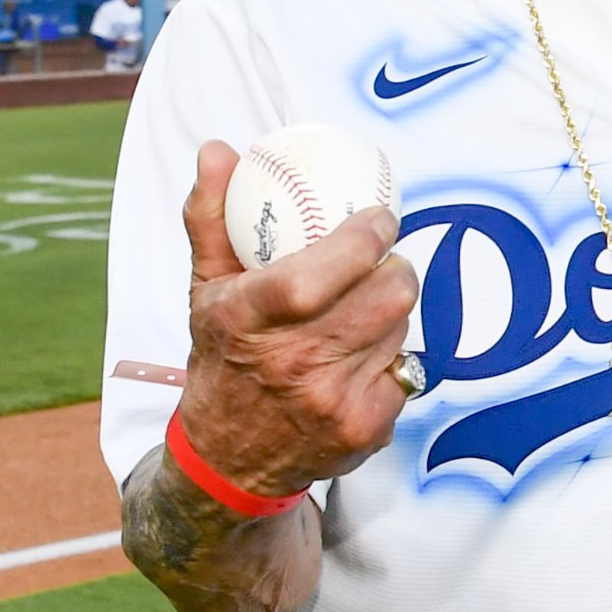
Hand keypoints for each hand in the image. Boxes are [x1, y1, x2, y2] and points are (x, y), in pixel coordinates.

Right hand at [177, 141, 416, 498]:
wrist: (229, 461)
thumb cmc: (222, 358)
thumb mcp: (204, 290)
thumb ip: (211, 217)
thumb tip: (219, 150)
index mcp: (246, 321)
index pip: (314, 276)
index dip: (361, 242)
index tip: (379, 218)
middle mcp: (290, 364)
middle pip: (382, 297)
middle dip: (394, 268)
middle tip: (385, 259)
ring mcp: (331, 401)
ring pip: (399, 328)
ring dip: (394, 309)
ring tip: (372, 303)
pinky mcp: (365, 429)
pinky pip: (407, 371)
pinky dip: (394, 355)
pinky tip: (369, 353)